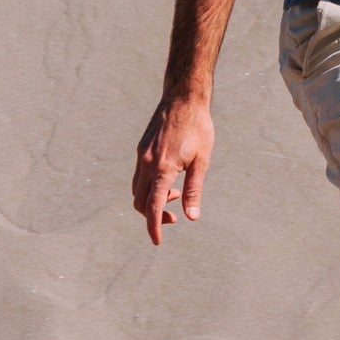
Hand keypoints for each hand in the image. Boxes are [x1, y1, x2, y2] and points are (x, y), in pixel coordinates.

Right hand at [132, 96, 213, 244]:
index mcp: (162, 168)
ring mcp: (141, 156)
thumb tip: (192, 217)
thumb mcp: (202, 160)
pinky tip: (169, 180)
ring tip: (177, 195)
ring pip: (137, 190)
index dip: (154, 226)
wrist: (183, 98)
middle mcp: (146, 164)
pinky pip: (138, 176)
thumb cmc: (198, 128)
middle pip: (140, 202)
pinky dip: (150, 186)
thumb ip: (194, 189)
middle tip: (175, 216)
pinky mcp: (141, 149)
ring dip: (152, 200)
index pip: (153, 206)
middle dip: (153, 215)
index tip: (157, 241)